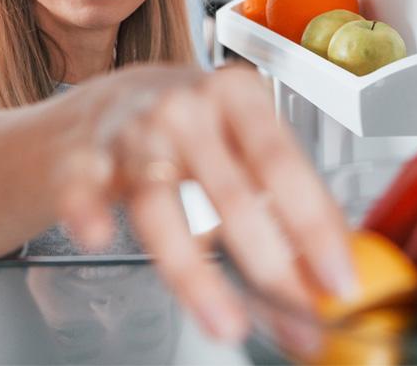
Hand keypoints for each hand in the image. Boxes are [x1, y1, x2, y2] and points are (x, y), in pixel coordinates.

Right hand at [53, 64, 354, 342]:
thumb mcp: (241, 139)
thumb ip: (283, 197)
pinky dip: (89, 212)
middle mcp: (183, 107)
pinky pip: (83, 190)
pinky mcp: (80, 159)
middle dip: (271, 268)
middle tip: (298, 319)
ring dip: (196, 274)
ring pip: (162, 206)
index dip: (314, 227)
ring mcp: (129, 132)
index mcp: (236, 95)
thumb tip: (331, 271)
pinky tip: (99, 234)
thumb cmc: (186, 126)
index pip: (283, 164)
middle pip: (230, 193)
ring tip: (227, 323)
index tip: (336, 278)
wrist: (103, 105)